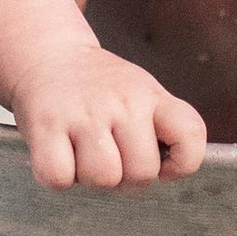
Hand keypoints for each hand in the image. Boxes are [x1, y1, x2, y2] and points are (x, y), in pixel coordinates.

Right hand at [12, 49, 206, 190]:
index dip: (182, 163)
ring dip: (91, 178)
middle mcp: (122, 103)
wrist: (51, 56)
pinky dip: (59, 177)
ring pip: (103, 178)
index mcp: (151, 96)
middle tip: (112, 159)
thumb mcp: (143, 92)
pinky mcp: (46, 126)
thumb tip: (167, 172)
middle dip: (127, 179)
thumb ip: (163, 127)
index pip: (190, 134)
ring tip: (84, 153)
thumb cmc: (100, 87)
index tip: (164, 164)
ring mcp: (84, 114)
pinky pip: (59, 177)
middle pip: (142, 171)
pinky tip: (61, 155)